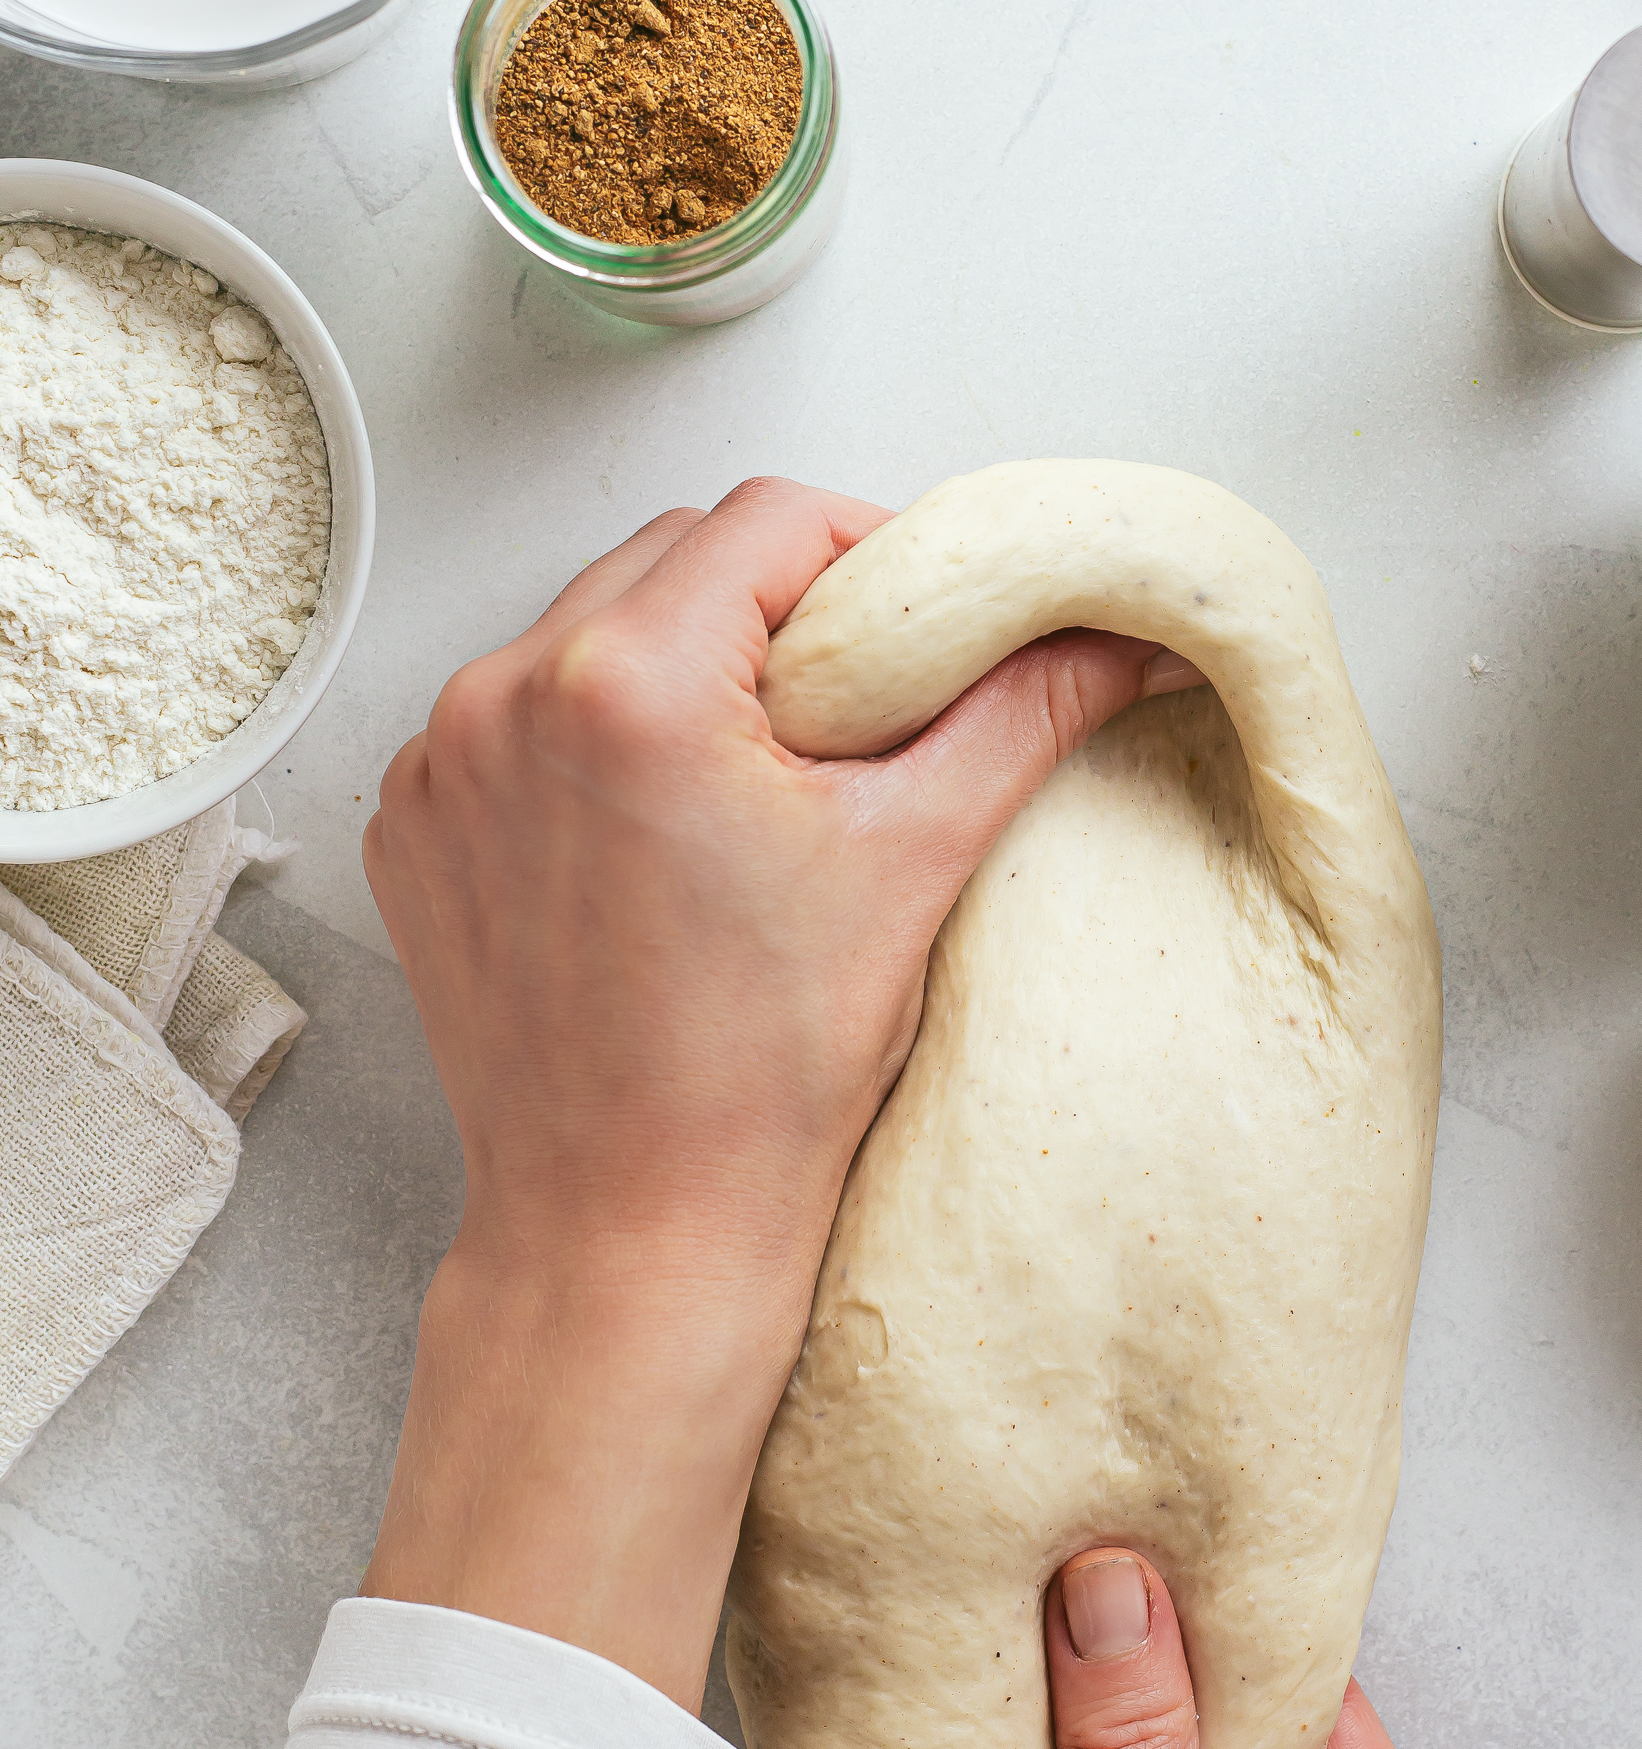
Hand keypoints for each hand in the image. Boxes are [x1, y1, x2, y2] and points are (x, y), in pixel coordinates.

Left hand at [359, 482, 1200, 1707]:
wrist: (630, 1229)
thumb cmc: (764, 1076)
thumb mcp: (914, 864)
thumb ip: (1022, 716)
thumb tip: (1120, 637)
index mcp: (630, 680)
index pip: (772, 519)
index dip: (871, 552)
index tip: (922, 619)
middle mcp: (506, 697)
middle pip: (672, 562)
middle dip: (775, 609)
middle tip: (858, 700)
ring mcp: (442, 764)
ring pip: (589, 634)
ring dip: (680, 668)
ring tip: (759, 773)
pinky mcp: (414, 828)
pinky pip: (517, 719)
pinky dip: (591, 739)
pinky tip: (659, 828)